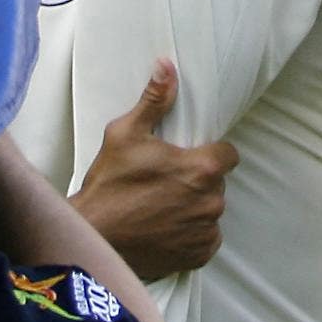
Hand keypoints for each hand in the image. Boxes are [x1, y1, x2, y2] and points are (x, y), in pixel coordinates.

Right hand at [72, 60, 240, 280]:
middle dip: (199, 180)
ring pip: (211, 211)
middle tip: (167, 181)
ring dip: (195, 207)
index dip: (210, 153)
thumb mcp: (125, 134)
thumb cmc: (109, 185)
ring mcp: (205, 232)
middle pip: (217, 183)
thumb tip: (167, 65)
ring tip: (163, 206)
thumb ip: (154, 101)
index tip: (188, 156)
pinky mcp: (197, 256)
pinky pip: (206, 239)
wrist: (94, 237)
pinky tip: (167, 227)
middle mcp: (212, 202)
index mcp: (202, 169)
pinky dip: (191, 234)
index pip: (228, 154)